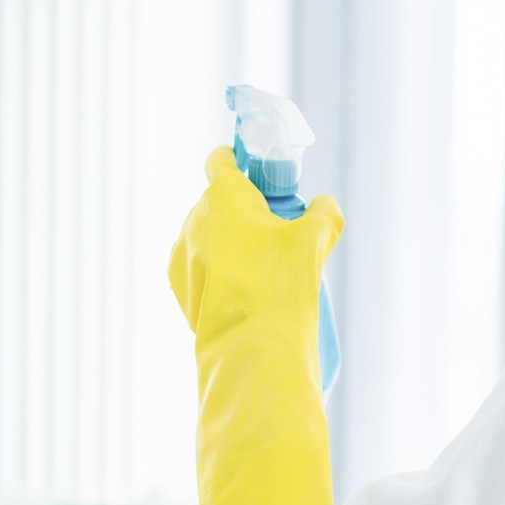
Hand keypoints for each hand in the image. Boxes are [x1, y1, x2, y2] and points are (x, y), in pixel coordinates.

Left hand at [168, 144, 343, 336]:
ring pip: (206, 236)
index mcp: (225, 196)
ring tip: (256, 271)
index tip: (245, 168)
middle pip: (217, 203)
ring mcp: (182, 252)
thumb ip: (324, 214)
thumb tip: (325, 207)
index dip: (233, 161)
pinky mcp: (178, 284)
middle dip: (240, 213)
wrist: (251, 343)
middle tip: (270, 233)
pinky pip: (197, 266)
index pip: (220, 162)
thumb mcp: (315, 240)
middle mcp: (195, 218)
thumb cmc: (281, 283)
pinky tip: (239, 291)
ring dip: (226, 244)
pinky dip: (215, 271)